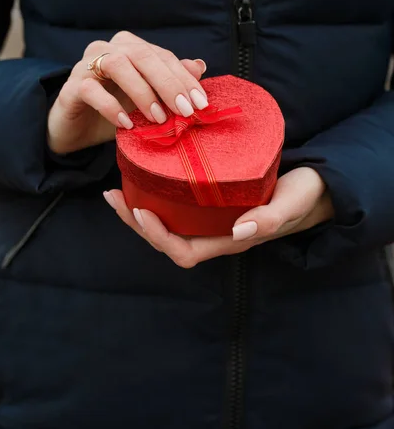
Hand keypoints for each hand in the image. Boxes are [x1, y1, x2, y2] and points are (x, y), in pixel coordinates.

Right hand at [47, 31, 207, 153]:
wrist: (77, 129)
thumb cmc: (115, 110)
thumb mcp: (148, 99)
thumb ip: (170, 82)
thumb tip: (199, 65)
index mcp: (130, 47)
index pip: (163, 57)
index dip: (184, 78)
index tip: (201, 104)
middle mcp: (108, 49)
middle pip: (143, 56)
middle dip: (168, 84)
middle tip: (185, 111)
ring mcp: (86, 65)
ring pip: (117, 65)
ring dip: (142, 92)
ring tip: (158, 118)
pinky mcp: (71, 87)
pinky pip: (91, 91)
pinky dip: (111, 107)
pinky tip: (126, 125)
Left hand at [104, 167, 333, 267]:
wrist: (314, 190)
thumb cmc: (304, 197)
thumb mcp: (292, 204)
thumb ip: (271, 217)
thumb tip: (241, 230)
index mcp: (229, 240)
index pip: (184, 252)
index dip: (159, 238)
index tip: (142, 211)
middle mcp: (214, 234)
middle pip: (166, 240)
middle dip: (136, 223)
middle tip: (114, 196)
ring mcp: (211, 220)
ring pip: (167, 224)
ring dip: (139, 210)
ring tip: (117, 190)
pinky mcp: (211, 203)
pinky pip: (176, 205)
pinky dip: (155, 195)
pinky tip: (143, 177)